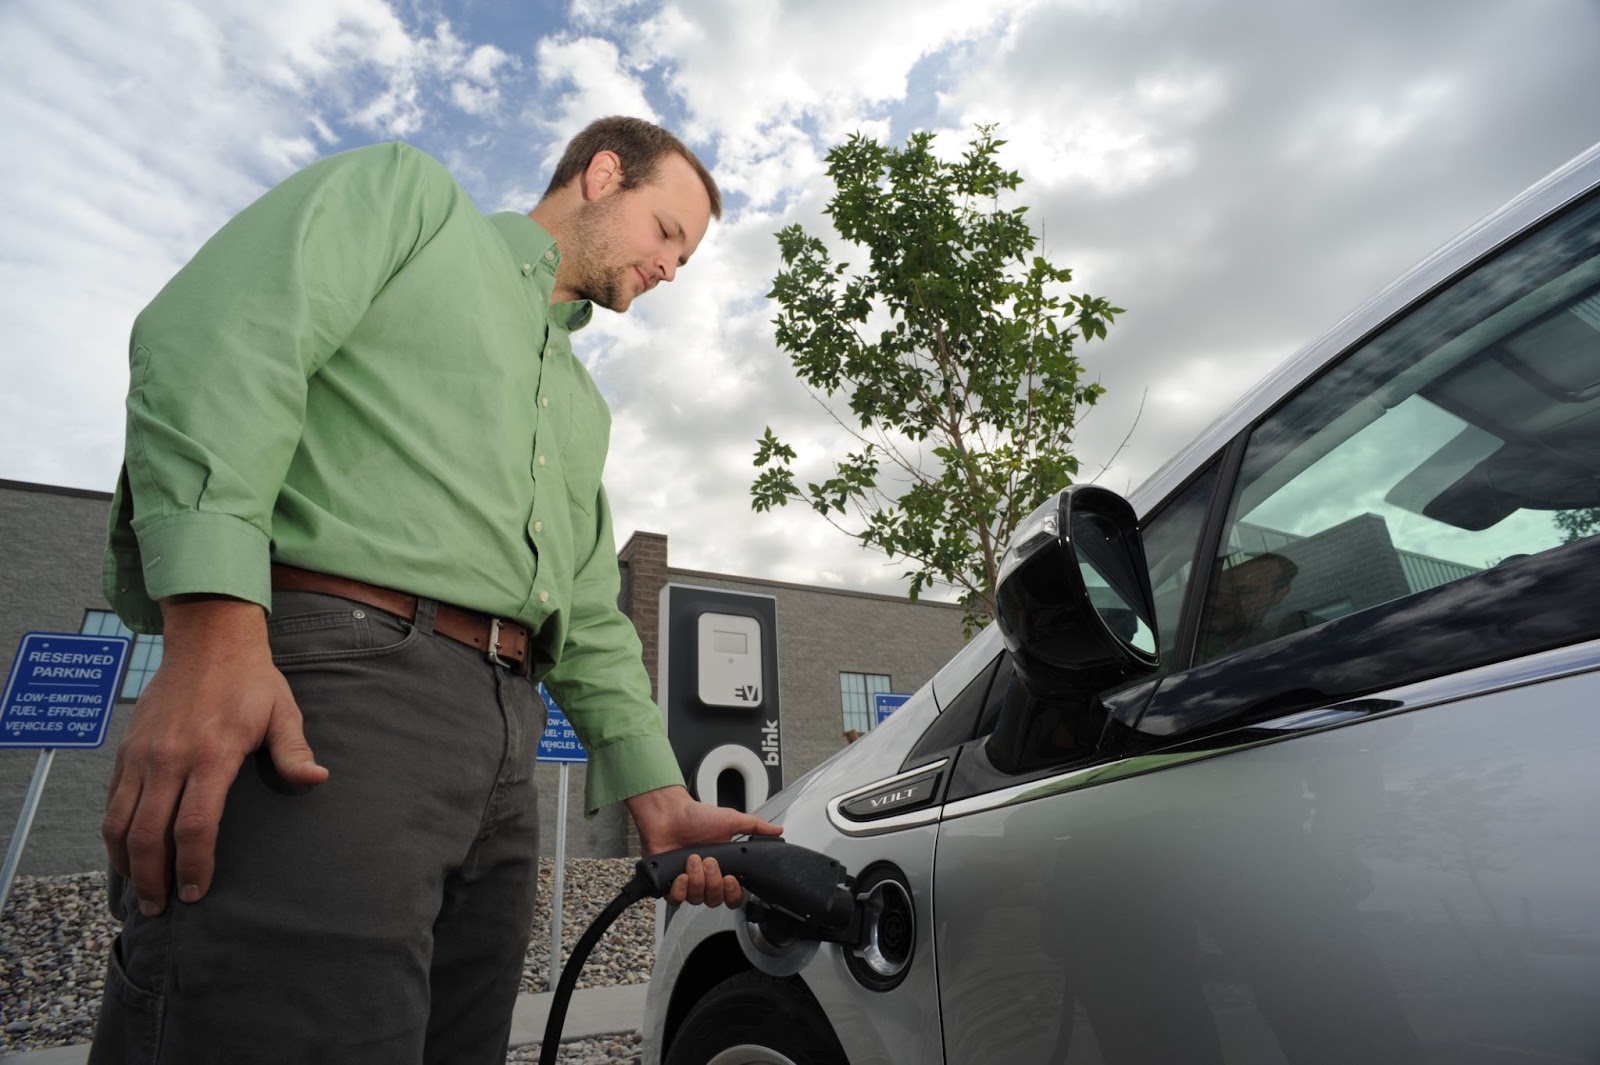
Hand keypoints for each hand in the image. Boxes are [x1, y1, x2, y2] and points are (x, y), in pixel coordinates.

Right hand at [100, 596, 327, 916]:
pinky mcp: (126, 750)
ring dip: (127, 864)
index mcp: (212, 753)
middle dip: (154, 878)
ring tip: (142, 893)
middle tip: (163, 908)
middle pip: (149, 834)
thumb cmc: (251, 681)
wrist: (207, 641)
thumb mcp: (283, 712)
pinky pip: (111, 802)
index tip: (198, 892)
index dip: (194, 865)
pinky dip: (114, 835)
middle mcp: (169, 758)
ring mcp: (142, 755)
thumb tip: (317, 780)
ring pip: (120, 823)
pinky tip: (125, 856)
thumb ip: (294, 751)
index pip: (196, 824)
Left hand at [624, 784, 781, 907]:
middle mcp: (705, 879)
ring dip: (696, 880)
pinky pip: (676, 900)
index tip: (731, 879)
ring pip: (697, 900)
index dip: (733, 893)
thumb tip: (777, 830)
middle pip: (715, 900)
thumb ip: (755, 827)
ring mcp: (688, 882)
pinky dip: (679, 889)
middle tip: (709, 862)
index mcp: (722, 868)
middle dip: (713, 882)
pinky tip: (681, 874)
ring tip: (693, 859)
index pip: (733, 896)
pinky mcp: (669, 884)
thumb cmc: (695, 816)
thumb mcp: (730, 820)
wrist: (668, 813)